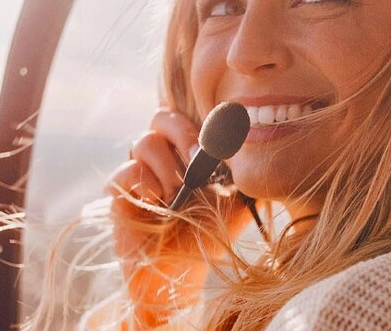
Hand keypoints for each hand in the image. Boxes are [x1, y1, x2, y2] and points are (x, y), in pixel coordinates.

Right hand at [108, 107, 251, 327]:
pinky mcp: (120, 193)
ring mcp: (139, 173)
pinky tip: (158, 202)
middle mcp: (162, 157)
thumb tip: (270, 157)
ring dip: (166, 166)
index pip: (190, 116)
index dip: (203, 122)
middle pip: (162, 118)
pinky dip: (146, 184)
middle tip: (197, 159)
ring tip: (178, 193)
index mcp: (188, 152)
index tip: (222, 139)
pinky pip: (126, 171)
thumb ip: (252, 180)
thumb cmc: (209, 236)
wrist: (182, 273)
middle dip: (182, 133)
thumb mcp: (239, 206)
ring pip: (144, 141)